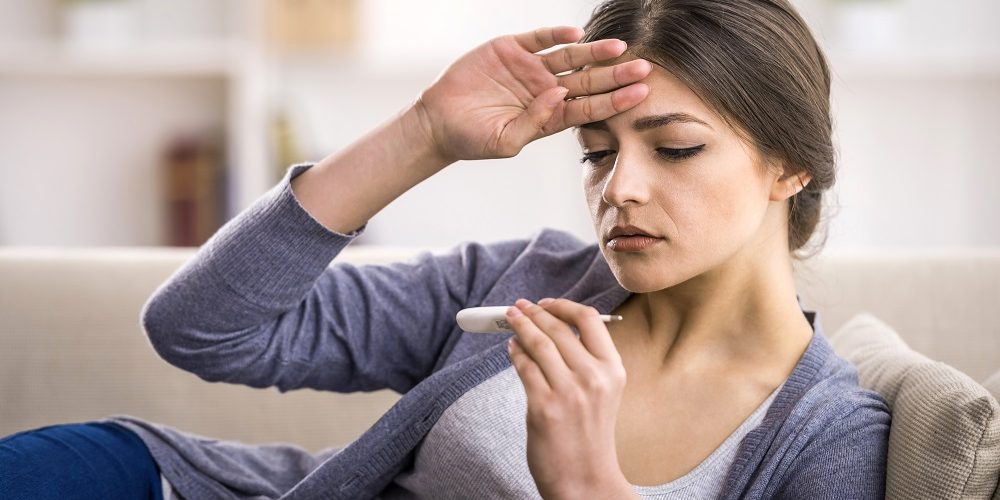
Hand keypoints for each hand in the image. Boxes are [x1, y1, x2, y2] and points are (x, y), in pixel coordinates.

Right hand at [416, 25, 650, 162]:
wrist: (438, 122)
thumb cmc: (473, 139)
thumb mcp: (505, 142)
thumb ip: (534, 123)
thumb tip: (558, 95)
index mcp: (549, 116)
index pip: (589, 108)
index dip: (615, 101)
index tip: (640, 95)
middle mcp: (545, 90)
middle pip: (588, 80)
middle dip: (615, 75)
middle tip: (644, 69)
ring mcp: (529, 68)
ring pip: (569, 57)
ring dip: (594, 53)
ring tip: (619, 48)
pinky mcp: (510, 49)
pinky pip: (539, 38)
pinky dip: (556, 35)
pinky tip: (577, 34)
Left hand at [505, 297, 635, 498]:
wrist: (586, 481)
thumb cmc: (590, 438)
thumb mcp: (603, 393)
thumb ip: (585, 362)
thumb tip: (552, 329)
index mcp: (613, 370)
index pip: (589, 320)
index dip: (563, 306)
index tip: (546, 303)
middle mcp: (594, 377)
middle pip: (558, 329)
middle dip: (534, 313)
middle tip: (519, 306)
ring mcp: (568, 392)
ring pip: (538, 344)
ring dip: (520, 327)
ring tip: (511, 320)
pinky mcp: (544, 407)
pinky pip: (524, 368)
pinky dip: (515, 353)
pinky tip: (512, 348)